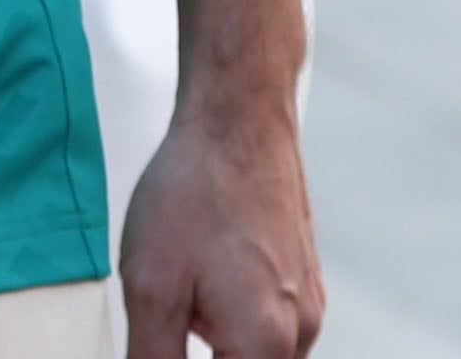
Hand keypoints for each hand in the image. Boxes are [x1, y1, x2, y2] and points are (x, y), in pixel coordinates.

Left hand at [119, 100, 321, 357]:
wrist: (237, 124)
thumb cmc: (194, 194)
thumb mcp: (150, 287)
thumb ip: (153, 356)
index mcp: (265, 346)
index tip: (167, 334)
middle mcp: (301, 334)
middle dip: (207, 350)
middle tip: (175, 307)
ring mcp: (309, 306)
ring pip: (260, 351)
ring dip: (219, 338)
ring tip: (185, 280)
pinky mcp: (304, 280)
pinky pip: (270, 321)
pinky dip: (235, 313)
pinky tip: (205, 267)